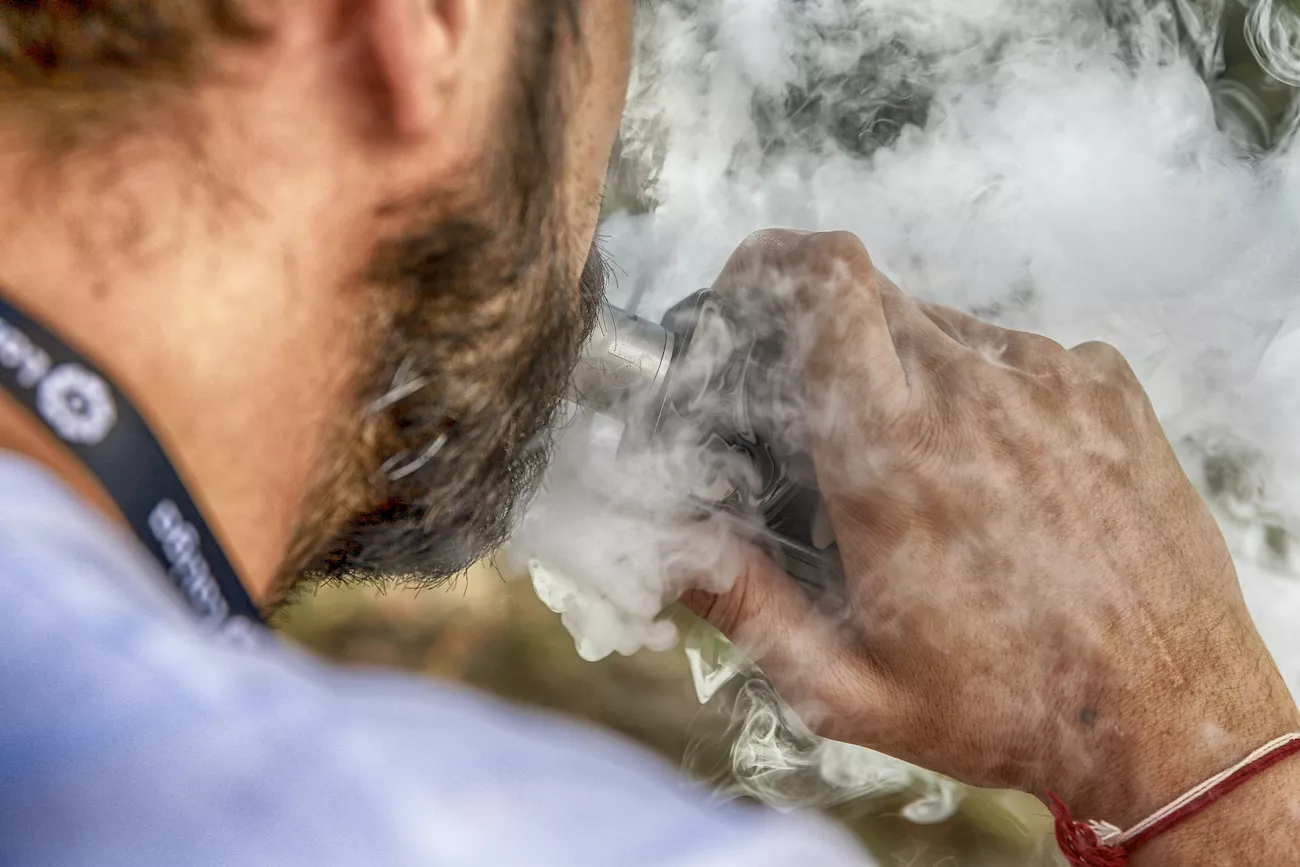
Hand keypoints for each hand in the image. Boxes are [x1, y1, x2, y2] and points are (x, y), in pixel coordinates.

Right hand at [683, 230, 1299, 836]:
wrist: (1174, 722)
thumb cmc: (1008, 710)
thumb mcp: (849, 689)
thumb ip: (744, 606)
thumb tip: (669, 545)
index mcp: (893, 453)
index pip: (824, 283)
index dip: (771, 262)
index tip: (749, 291)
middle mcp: (973, 393)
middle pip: (869, 297)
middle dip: (825, 340)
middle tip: (828, 426)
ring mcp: (1050, 381)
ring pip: (942, 328)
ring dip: (909, 375)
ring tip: (928, 477)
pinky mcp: (1107, 388)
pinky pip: (1017, 355)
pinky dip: (988, 391)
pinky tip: (1004, 477)